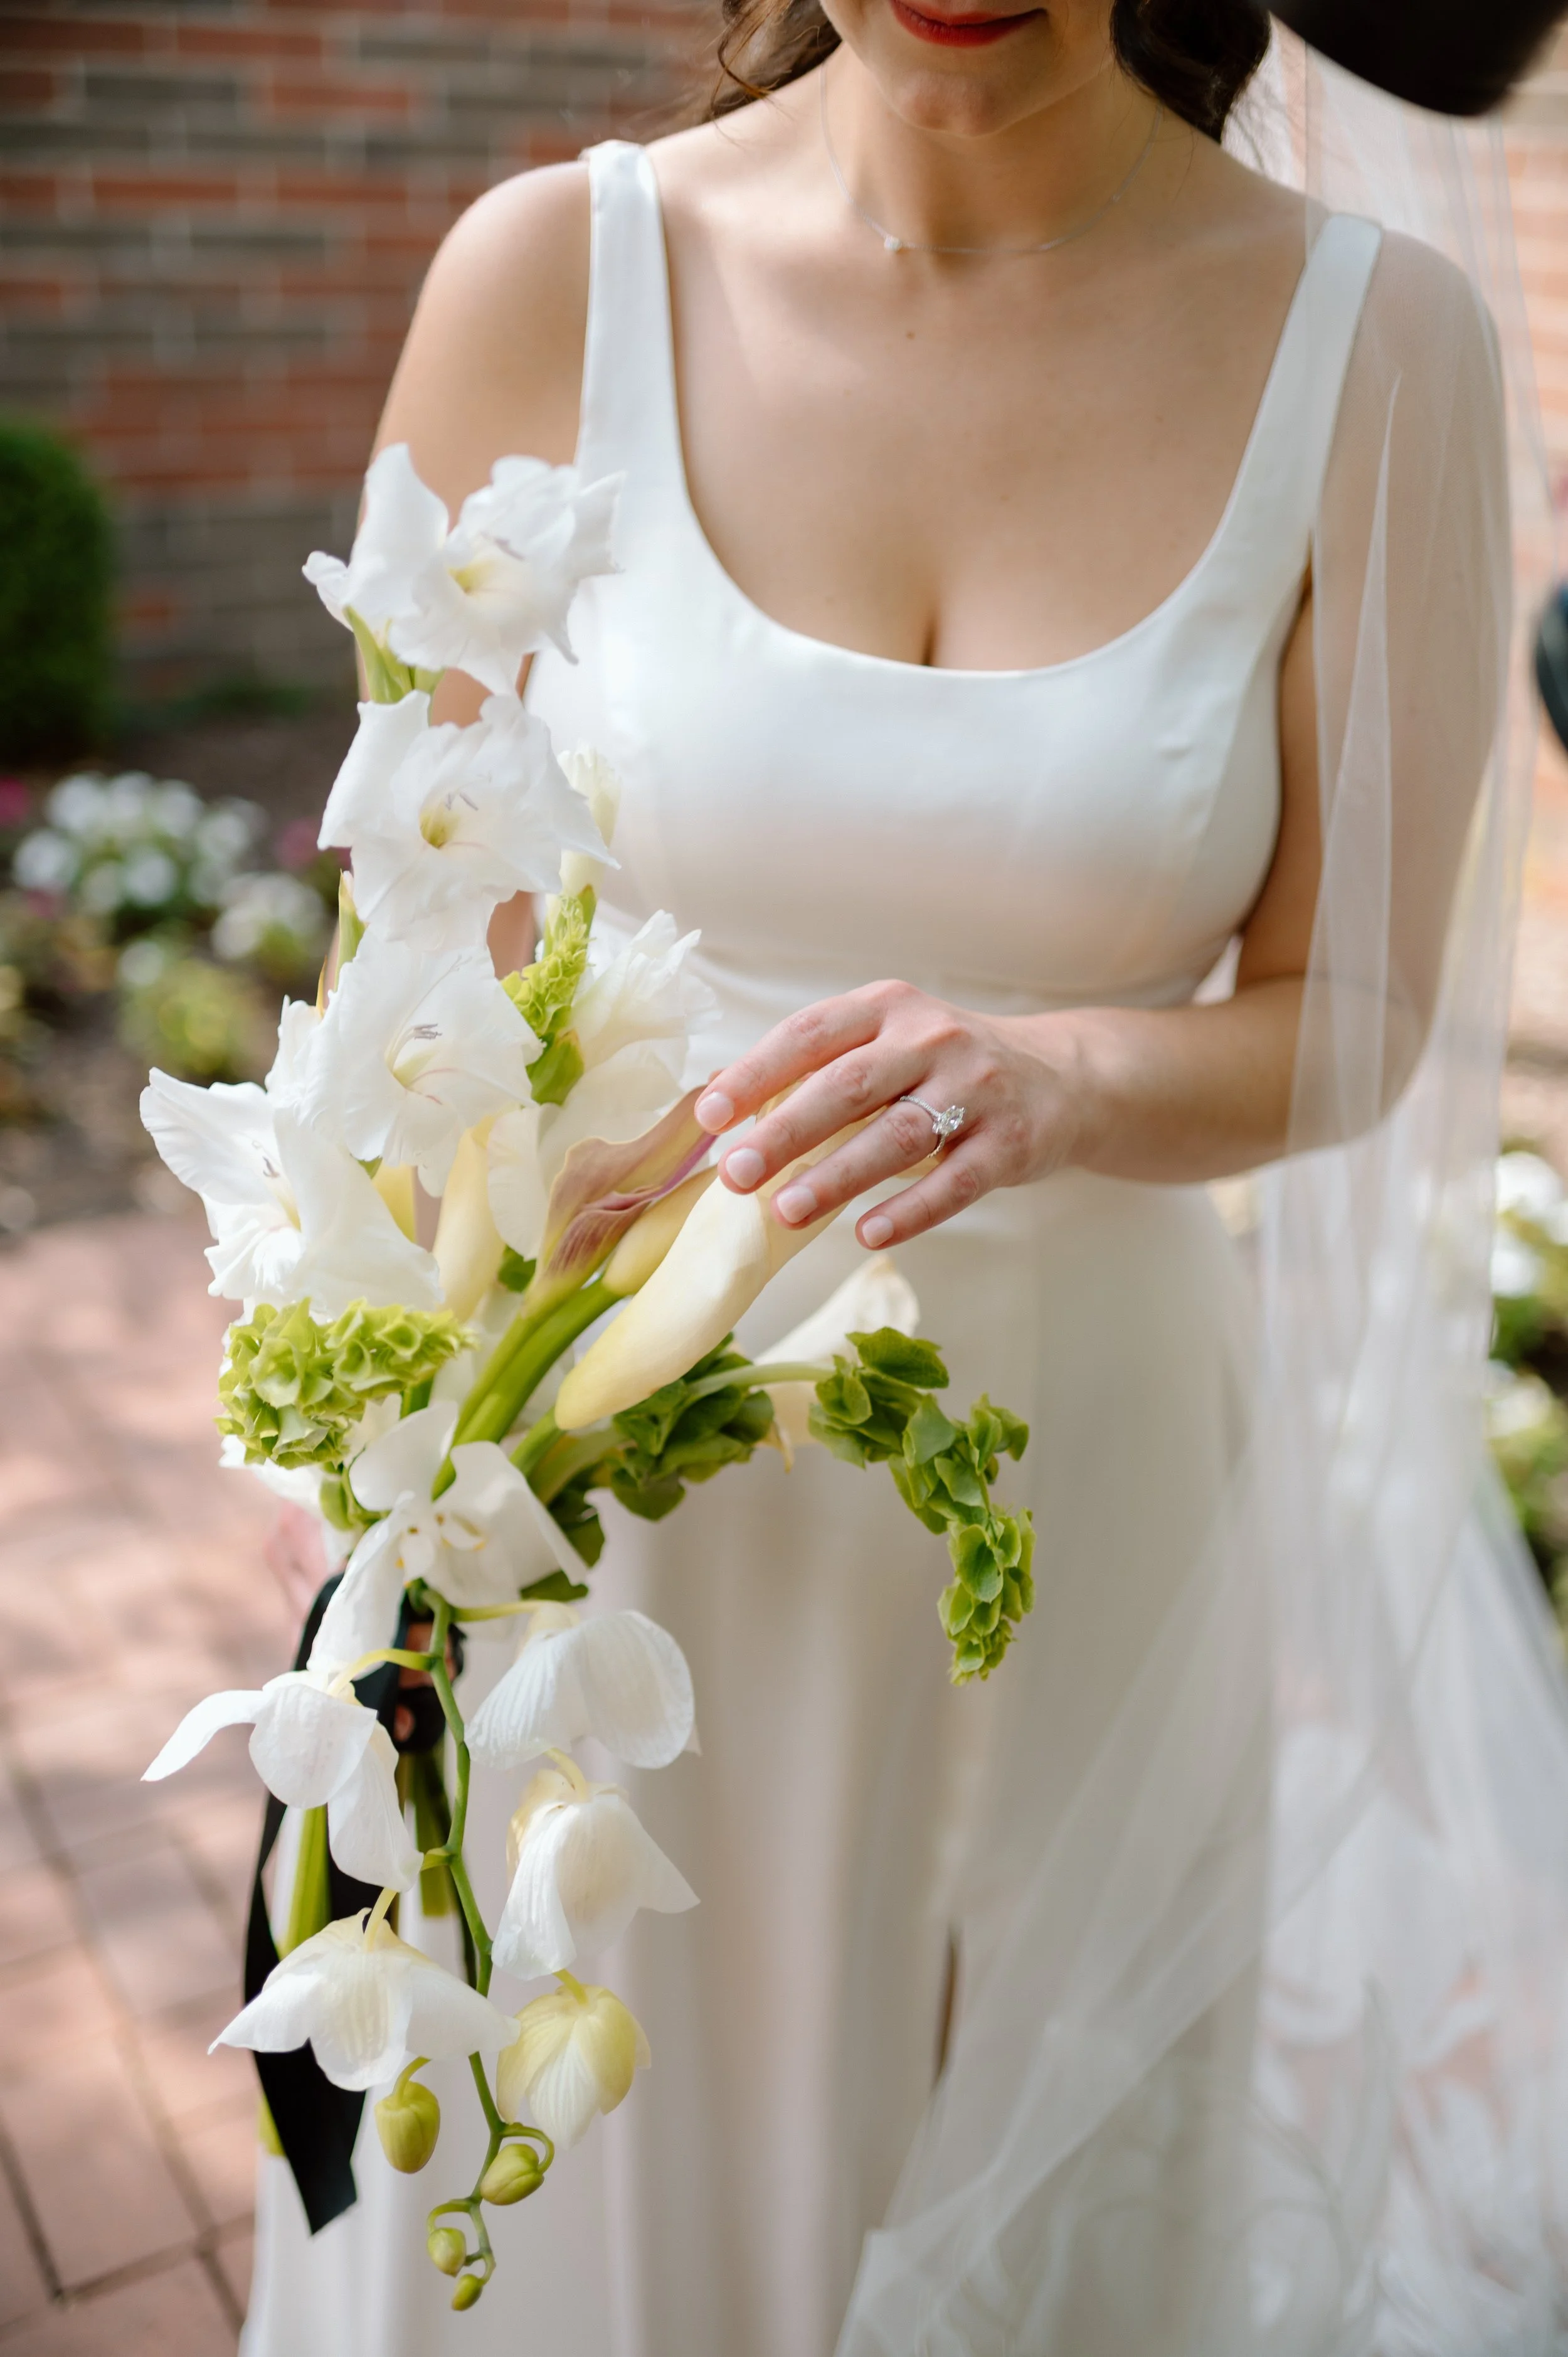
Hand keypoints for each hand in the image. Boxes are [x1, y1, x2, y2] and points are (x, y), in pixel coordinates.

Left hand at [693, 981, 1085, 1248]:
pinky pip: (955, 1182)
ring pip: (897, 1136)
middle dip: (785, 1132)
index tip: (709, 1115)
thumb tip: (727, 1112)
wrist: (1062, 1077)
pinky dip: (909, 1211)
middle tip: (735, 1174)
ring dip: (837, 1177)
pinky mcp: (1011, 1142)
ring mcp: (977, 1089)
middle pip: (847, 1087)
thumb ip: (822, 1069)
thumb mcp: (889, 1042)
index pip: (809, 1035)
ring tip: (786, 1212)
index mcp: (887, 1008)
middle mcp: (932, 1039)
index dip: (755, 1074)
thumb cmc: (946, 1066)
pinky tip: (867, 1234)